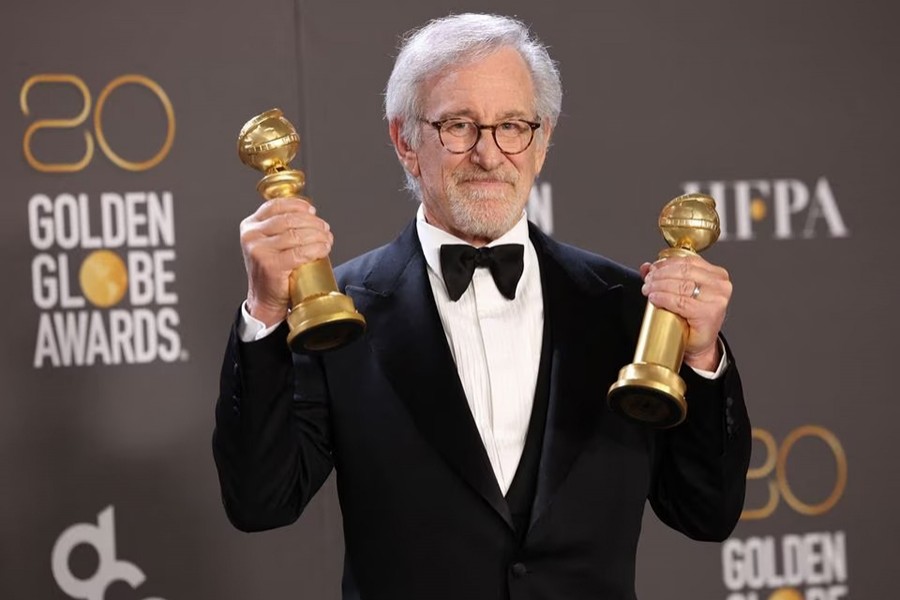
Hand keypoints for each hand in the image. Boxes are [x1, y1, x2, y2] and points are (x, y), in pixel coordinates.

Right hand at [240, 197, 333, 326]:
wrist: (265, 298)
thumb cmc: (272, 271)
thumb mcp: (270, 243)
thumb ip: (282, 227)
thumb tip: (311, 215)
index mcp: (250, 226)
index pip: (276, 206)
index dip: (298, 205)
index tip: (312, 211)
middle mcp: (252, 236)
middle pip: (289, 219)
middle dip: (313, 223)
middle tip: (325, 229)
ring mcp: (259, 250)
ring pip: (296, 235)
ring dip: (318, 235)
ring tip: (326, 240)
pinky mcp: (270, 265)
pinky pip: (299, 253)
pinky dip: (316, 249)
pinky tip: (324, 249)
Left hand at [639, 255, 731, 370]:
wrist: (700, 344)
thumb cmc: (693, 319)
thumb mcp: (681, 293)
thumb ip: (665, 277)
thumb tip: (646, 266)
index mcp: (717, 275)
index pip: (688, 261)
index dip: (666, 263)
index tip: (652, 269)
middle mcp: (720, 285)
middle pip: (684, 272)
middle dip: (660, 275)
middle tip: (647, 281)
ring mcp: (717, 300)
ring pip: (681, 285)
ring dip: (659, 286)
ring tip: (648, 290)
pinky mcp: (709, 314)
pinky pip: (681, 302)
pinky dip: (664, 298)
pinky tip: (654, 298)